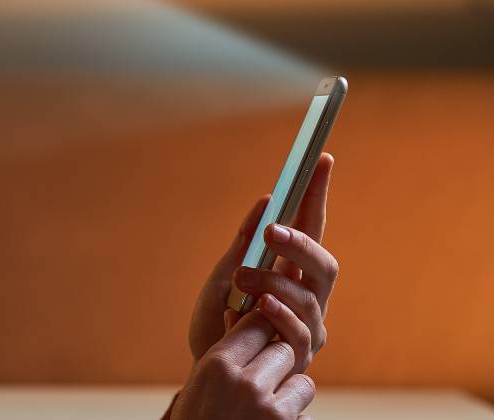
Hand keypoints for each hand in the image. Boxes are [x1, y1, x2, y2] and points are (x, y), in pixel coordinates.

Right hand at [171, 309, 315, 418]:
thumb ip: (226, 351)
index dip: (261, 331)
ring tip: (270, 407)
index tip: (259, 341)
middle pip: (284, 349)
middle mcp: (245, 383)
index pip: (257, 323)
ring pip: (304, 381)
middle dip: (277, 364)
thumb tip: (239, 311)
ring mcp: (270, 409)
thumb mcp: (201, 384)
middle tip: (262, 380)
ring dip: (292, 393)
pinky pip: (307, 415)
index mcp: (217, 365)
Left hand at [188, 153, 338, 371]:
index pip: (311, 228)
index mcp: (291, 273)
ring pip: (309, 296)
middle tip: (271, 231)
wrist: (206, 371)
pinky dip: (278, 315)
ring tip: (242, 279)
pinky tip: (259, 307)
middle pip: (323, 264)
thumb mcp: (223, 276)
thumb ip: (244, 244)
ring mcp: (307, 327)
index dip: (317, 195)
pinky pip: (299, 333)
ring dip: (274, 282)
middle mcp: (308, 297)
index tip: (319, 160)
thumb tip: (267, 200)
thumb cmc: (217, 323)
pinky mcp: (298, 356)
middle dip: (300, 244)